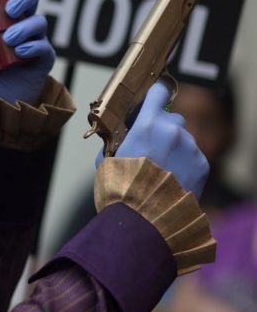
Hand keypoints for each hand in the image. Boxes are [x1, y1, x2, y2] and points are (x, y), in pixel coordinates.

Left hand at [0, 0, 54, 105]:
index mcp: (2, 16)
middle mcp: (20, 24)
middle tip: (9, 11)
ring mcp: (34, 41)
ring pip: (39, 21)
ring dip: (23, 27)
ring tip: (8, 40)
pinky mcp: (43, 60)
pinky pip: (45, 46)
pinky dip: (32, 46)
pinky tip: (20, 52)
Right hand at [99, 81, 209, 199]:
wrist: (145, 219)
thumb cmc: (121, 189)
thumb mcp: (109, 157)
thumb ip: (120, 139)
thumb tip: (124, 134)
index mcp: (148, 124)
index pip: (158, 92)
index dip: (154, 96)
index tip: (152, 101)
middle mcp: (173, 130)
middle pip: (172, 118)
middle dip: (163, 129)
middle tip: (152, 148)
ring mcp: (191, 148)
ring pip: (184, 139)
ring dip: (175, 149)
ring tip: (161, 171)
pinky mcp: (202, 165)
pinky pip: (193, 157)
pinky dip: (184, 164)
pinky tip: (172, 180)